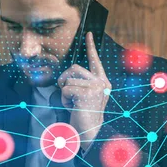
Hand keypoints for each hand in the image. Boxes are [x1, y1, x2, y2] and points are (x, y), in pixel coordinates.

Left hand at [57, 32, 111, 150]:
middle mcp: (102, 82)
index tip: (88, 33)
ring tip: (73, 103)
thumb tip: (68, 74)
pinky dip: (64, 99)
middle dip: (65, 79)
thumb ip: (82, 83)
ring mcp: (96, 87)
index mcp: (102, 81)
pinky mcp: (87, 93)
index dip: (90, 46)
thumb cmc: (84, 115)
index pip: (95, 60)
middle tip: (67, 94)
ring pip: (68, 79)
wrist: (90, 133)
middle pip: (74, 68)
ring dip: (65, 92)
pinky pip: (66, 89)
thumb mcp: (85, 96)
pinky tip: (73, 108)